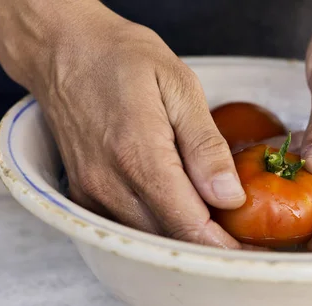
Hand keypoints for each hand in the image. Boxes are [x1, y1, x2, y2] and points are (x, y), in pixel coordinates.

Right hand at [25, 6, 247, 248]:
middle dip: (207, 244)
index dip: (221, 245)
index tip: (248, 249)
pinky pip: (126, 225)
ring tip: (214, 221)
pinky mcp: (84, 193)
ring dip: (182, 236)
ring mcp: (91, 191)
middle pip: (167, 239)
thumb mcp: (179, 87)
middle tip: (239, 234)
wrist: (62, 50)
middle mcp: (108, 182)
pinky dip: (156, 225)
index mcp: (138, 154)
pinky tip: (177, 206)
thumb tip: (229, 196)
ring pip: (146, 238)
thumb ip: (205, 147)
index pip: (187, 223)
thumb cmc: (121, 59)